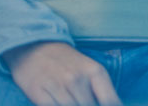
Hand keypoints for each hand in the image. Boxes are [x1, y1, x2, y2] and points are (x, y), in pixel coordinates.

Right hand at [4, 41, 120, 105]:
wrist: (34, 47)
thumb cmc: (67, 62)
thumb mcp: (90, 70)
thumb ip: (102, 91)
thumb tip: (113, 105)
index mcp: (95, 72)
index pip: (110, 102)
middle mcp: (78, 78)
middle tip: (81, 100)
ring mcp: (58, 86)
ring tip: (71, 100)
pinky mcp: (38, 92)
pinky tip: (58, 102)